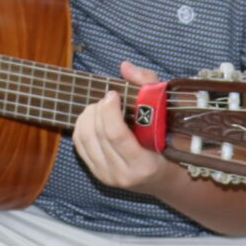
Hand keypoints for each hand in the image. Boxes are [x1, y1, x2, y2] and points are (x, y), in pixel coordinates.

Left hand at [71, 62, 169, 193]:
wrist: (160, 178)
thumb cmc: (165, 143)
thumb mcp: (165, 114)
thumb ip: (148, 86)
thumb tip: (125, 67)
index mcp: (144, 164)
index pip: (116, 136)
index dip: (110, 111)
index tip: (113, 94)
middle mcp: (122, 174)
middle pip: (98, 134)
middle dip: (98, 109)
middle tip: (107, 98)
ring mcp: (106, 176)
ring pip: (84, 138)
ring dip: (88, 115)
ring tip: (99, 106)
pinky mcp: (96, 173)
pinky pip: (79, 145)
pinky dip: (82, 125)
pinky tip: (93, 117)